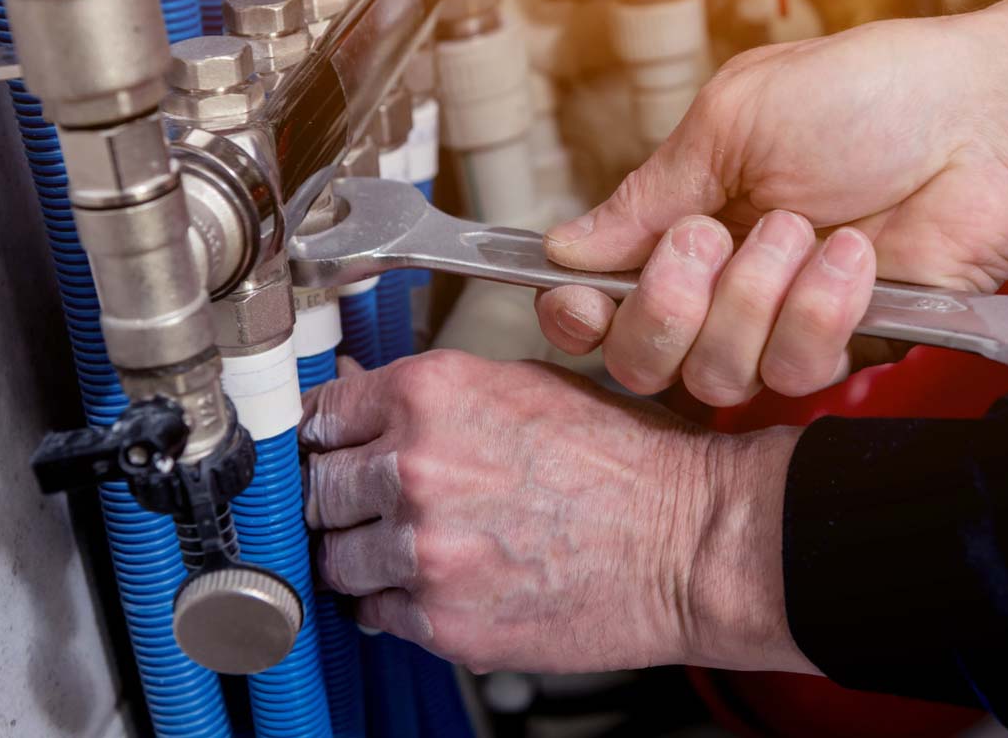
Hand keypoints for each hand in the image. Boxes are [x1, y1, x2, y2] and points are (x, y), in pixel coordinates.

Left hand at [300, 352, 811, 674]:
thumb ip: (439, 397)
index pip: (320, 414)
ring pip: (335, 559)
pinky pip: (377, 614)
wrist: (691, 538)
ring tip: (421, 547)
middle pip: (316, 489)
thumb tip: (370, 405)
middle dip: (343, 497)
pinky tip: (448, 582)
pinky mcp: (443, 620)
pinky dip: (400, 603)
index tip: (331, 450)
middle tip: (382, 502)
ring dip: (365, 555)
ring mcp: (423, 550)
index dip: (327, 435)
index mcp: (432, 393)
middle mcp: (415, 466)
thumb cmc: (630, 461)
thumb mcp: (529, 386)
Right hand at [537, 0, 1007, 405]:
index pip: (598, 295)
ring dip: (754, 297)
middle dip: (666, 304)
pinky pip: (794, 370)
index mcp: (684, 216)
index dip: (576, 313)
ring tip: (805, 229)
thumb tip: (566, 246)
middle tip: (711, 237)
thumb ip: (648, 195)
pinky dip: (821, 309)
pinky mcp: (843, 348)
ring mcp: (780, 321)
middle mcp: (722, 281)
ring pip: (715, 374)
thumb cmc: (869, 96)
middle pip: (641, 358)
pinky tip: (855, 257)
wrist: (986, 124)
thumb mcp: (733, 121)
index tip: (579, 301)